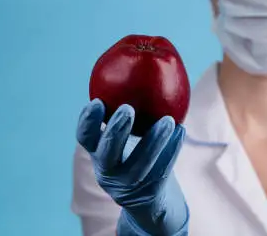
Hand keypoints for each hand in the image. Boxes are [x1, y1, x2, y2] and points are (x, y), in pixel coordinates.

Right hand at [77, 100, 188, 235]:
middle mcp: (108, 170)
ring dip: (154, 141)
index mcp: (97, 153)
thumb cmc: (134, 154)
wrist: (147, 198)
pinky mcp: (150, 191)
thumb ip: (126, 114)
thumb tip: (139, 67)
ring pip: (140, 164)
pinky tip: (181, 130)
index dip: (87, 122)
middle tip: (128, 108)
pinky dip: (172, 149)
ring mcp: (129, 184)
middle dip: (116, 131)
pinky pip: (163, 169)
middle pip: (108, 153)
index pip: (85, 138)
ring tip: (168, 120)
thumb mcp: (123, 139)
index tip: (96, 101)